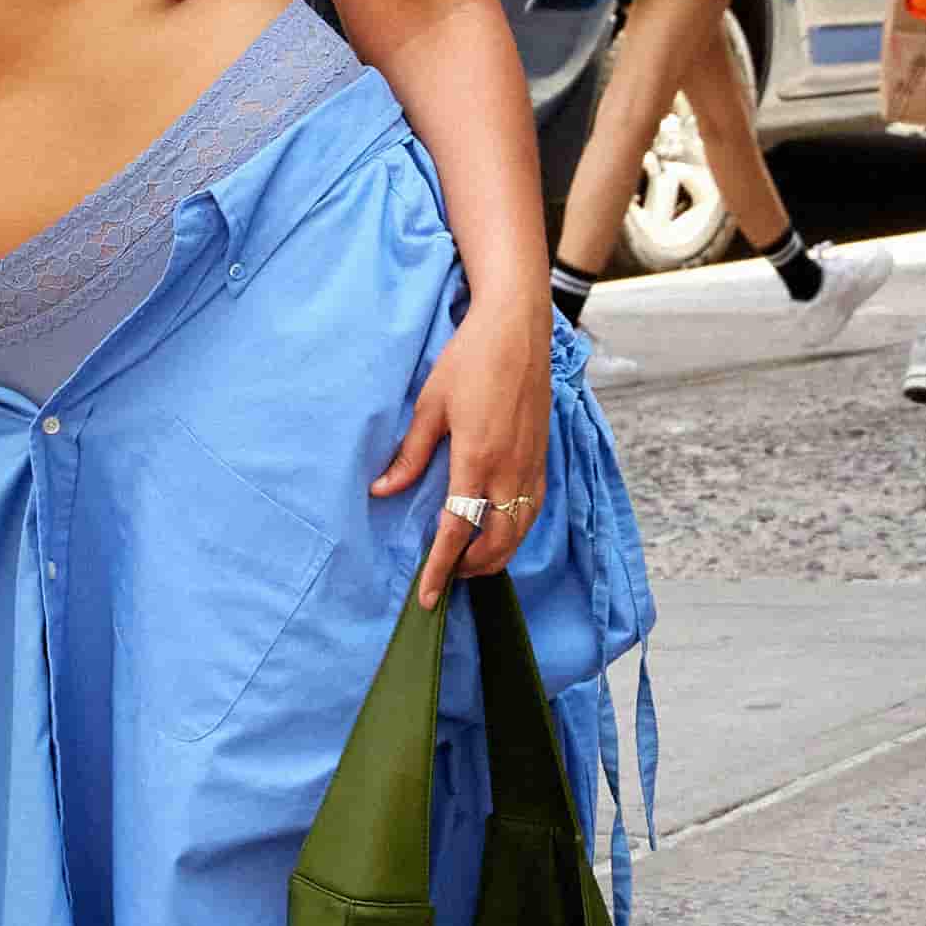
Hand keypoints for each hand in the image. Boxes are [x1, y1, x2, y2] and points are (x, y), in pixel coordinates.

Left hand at [373, 297, 552, 610]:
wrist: (517, 328)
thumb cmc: (469, 359)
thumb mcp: (430, 405)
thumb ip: (410, 455)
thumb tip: (382, 490)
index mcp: (478, 458)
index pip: (457, 529)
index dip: (440, 569)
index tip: (427, 597)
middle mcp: (511, 469)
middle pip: (496, 542)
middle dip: (470, 568)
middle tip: (444, 575)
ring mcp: (532, 464)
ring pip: (520, 531)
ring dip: (495, 554)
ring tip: (468, 560)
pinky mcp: (543, 456)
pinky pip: (533, 509)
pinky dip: (516, 531)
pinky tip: (499, 529)